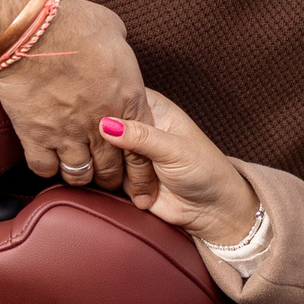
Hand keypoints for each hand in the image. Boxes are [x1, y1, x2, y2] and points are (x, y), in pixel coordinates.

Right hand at [0, 0, 147, 187]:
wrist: (33, 31)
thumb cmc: (76, 23)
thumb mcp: (116, 33)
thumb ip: (123, 57)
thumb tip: (120, 60)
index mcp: (127, 100)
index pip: (143, 149)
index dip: (141, 169)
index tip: (138, 178)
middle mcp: (102, 123)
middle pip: (112, 168)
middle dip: (113, 177)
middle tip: (109, 177)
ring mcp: (68, 132)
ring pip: (80, 174)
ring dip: (82, 175)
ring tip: (81, 170)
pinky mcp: (35, 135)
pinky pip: (44, 167)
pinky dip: (49, 167)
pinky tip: (51, 160)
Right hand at [100, 91, 262, 247]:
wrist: (209, 209)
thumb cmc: (202, 169)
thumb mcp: (173, 148)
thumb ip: (141, 136)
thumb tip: (106, 124)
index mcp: (152, 107)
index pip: (120, 95)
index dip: (105, 100)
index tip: (94, 109)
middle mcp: (136, 126)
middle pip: (103, 124)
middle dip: (104, 138)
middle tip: (126, 152)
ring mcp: (127, 152)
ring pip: (101, 151)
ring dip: (106, 161)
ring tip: (133, 171)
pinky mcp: (122, 175)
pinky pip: (103, 174)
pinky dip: (105, 179)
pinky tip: (117, 181)